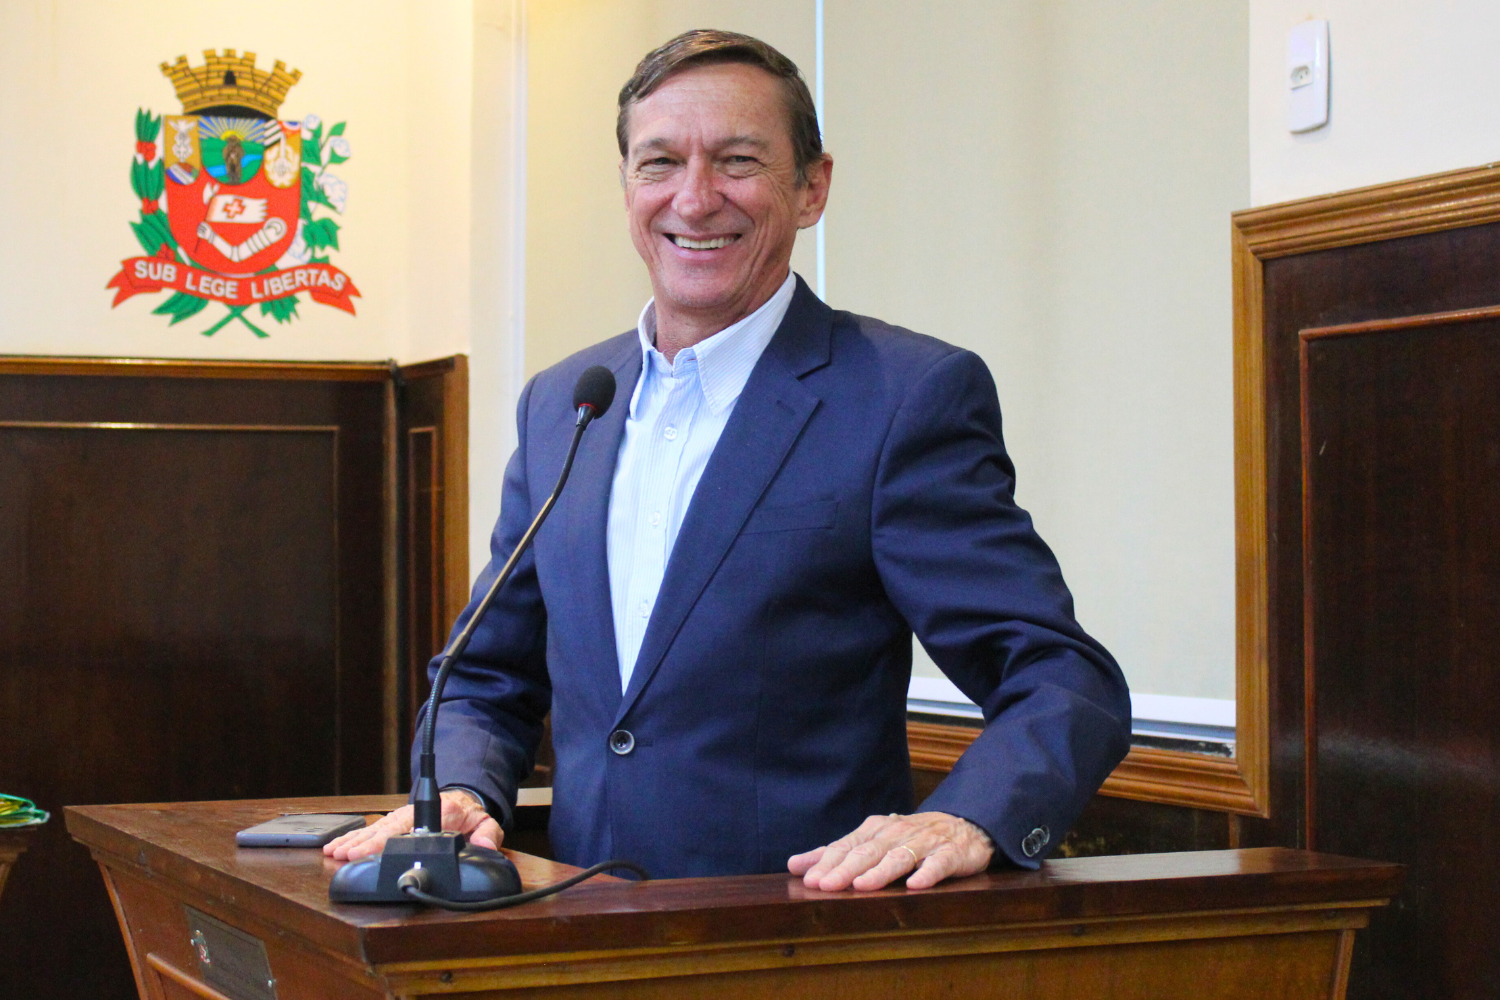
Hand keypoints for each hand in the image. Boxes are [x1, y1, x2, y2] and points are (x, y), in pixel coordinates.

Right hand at [323, 789, 502, 861]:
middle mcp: (415, 812)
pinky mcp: (395, 821)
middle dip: (362, 842)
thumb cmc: (469, 814)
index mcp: (439, 811)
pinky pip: (373, 828)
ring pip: (375, 827)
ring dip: (354, 840)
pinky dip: (355, 836)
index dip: (386, 839)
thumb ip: (488, 835)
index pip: (409, 826)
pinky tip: (338, 845)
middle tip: (342, 855)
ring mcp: (403, 816)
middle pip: (385, 828)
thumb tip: (485, 847)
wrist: (463, 799)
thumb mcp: (486, 823)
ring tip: (334, 851)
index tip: (369, 850)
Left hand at [788, 812, 993, 890]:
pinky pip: (938, 864)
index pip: (846, 847)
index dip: (827, 863)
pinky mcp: (950, 854)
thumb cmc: (909, 839)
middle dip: (845, 869)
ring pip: (898, 857)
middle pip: (868, 852)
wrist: (963, 827)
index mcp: (874, 831)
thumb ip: (834, 854)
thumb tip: (795, 865)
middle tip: (825, 885)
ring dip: (879, 872)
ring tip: (861, 886)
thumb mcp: (871, 842)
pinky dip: (927, 873)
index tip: (808, 880)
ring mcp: (923, 843)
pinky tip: (915, 884)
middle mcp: (896, 833)